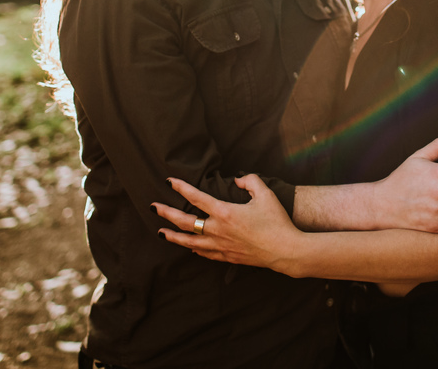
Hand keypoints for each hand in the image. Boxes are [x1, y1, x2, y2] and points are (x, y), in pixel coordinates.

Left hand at [154, 175, 305, 275]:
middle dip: (166, 213)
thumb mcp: (266, 194)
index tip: (169, 181)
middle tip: (152, 207)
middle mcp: (218, 230)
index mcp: (225, 212)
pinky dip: (193, 249)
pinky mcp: (227, 257)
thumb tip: (237, 179)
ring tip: (161, 233)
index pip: (196, 197)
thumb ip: (250, 181)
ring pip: (189, 242)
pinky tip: (189, 247)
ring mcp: (221, 246)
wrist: (285, 251)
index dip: (181, 187)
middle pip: (185, 222)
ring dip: (173, 236)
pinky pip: (204, 253)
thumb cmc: (277, 221)